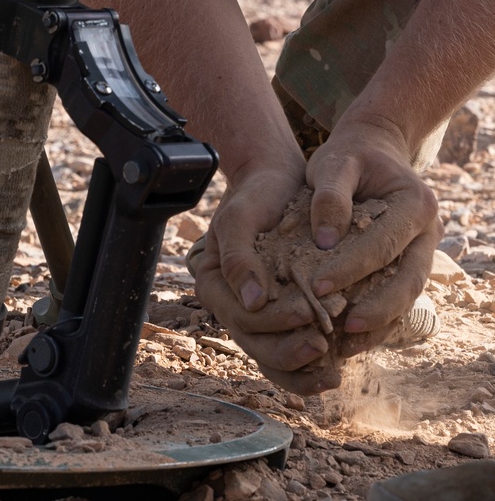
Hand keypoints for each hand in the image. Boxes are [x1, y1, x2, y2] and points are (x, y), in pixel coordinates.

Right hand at [194, 164, 337, 393]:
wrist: (279, 181)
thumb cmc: (257, 196)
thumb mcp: (240, 217)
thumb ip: (239, 257)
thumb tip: (252, 301)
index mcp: (215, 287)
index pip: (242, 318)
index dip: (273, 323)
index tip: (306, 314)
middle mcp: (234, 307)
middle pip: (257, 345)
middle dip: (289, 352)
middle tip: (322, 344)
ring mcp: (259, 315)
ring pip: (273, 357)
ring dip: (301, 370)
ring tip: (333, 372)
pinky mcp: (284, 316)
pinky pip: (293, 349)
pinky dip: (311, 367)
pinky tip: (336, 369)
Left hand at [305, 116, 443, 354]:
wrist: (371, 151)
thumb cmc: (348, 157)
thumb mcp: (333, 164)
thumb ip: (329, 197)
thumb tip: (325, 240)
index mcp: (416, 204)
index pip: (382, 245)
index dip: (349, 269)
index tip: (315, 287)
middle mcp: (428, 232)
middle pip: (408, 280)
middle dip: (377, 309)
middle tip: (342, 329)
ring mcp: (422, 251)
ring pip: (408, 296)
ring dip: (380, 324)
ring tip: (346, 346)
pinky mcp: (408, 265)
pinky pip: (398, 298)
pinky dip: (378, 321)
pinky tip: (349, 341)